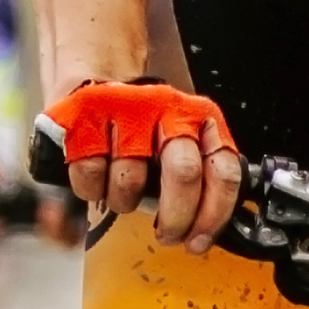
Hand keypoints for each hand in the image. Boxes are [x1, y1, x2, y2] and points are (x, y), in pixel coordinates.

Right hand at [37, 79, 235, 252]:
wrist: (100, 67)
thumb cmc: (144, 119)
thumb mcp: (182, 138)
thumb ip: (200, 176)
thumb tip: (204, 232)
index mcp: (200, 118)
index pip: (223, 171)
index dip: (213, 215)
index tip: (199, 241)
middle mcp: (168, 108)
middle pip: (183, 174)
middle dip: (175, 218)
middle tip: (167, 234)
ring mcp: (126, 108)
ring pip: (130, 180)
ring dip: (124, 202)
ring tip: (121, 193)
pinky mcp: (85, 114)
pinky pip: (90, 173)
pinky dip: (92, 189)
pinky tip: (97, 177)